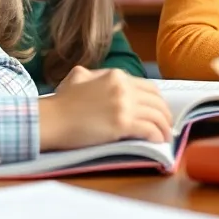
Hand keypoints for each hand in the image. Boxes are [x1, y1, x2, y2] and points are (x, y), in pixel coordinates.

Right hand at [38, 67, 172, 150]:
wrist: (51, 119)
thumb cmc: (60, 102)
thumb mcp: (79, 77)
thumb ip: (96, 76)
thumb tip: (103, 78)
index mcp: (115, 75)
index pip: (148, 87)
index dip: (157, 101)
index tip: (159, 112)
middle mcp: (123, 87)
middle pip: (156, 101)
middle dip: (165, 114)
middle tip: (167, 126)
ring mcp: (124, 104)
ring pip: (157, 116)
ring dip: (164, 128)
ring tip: (165, 137)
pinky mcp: (122, 123)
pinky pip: (149, 129)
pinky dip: (157, 136)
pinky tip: (158, 142)